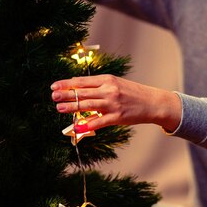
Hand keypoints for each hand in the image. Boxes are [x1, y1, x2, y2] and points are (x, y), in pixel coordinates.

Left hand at [51, 75, 181, 132]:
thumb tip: (78, 88)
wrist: (153, 102)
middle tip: (53, 96)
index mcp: (108, 80)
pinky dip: (88, 124)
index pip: (83, 81)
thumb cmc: (133, 93)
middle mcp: (109, 90)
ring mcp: (113, 104)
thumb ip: (98, 87)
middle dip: (66, 95)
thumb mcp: (116, 84)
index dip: (67, 84)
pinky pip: (99, 121)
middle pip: (83, 92)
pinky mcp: (118, 117)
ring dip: (72, 108)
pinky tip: (77, 126)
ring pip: (88, 105)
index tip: (55, 86)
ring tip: (59, 108)